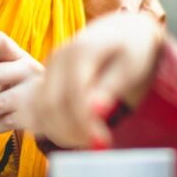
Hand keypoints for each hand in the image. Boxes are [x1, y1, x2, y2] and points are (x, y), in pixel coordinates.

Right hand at [26, 12, 164, 148]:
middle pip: (51, 104)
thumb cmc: (134, 49)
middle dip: (72, 132)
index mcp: (81, 51)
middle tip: (98, 146)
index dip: (86, 123)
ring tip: (90, 141)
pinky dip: (56, 126)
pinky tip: (78, 134)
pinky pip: (42, 107)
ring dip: (62, 132)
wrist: (123, 31)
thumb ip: (111, 88)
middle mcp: (59, 58)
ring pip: (43, 109)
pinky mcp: (48, 77)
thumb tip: (98, 111)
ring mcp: (50, 67)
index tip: (103, 144)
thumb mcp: (131, 66)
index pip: (75, 94)